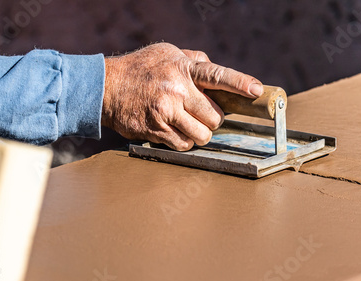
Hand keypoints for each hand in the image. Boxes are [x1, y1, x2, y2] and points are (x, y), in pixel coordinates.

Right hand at [101, 42, 263, 150]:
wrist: (104, 87)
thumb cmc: (139, 69)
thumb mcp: (166, 53)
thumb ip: (193, 60)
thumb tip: (214, 67)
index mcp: (182, 68)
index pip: (217, 75)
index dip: (239, 83)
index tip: (256, 90)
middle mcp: (177, 90)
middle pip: (215, 118)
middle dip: (212, 119)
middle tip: (200, 114)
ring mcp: (167, 113)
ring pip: (202, 136)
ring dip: (199, 133)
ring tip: (186, 123)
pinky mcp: (157, 131)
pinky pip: (184, 145)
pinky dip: (183, 141)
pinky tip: (172, 130)